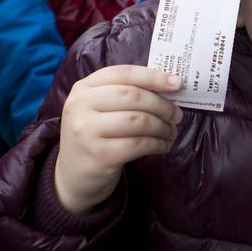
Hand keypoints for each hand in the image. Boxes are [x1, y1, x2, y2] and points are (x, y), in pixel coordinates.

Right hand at [55, 66, 183, 213]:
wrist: (74, 177)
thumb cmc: (96, 137)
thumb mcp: (100, 109)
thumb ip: (126, 93)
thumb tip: (169, 85)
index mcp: (84, 88)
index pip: (123, 73)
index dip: (153, 76)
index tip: (177, 83)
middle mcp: (81, 105)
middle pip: (133, 96)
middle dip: (162, 105)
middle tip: (177, 115)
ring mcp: (87, 130)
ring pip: (138, 120)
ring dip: (162, 126)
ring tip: (170, 132)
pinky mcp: (98, 155)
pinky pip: (138, 144)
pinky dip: (157, 144)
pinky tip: (163, 146)